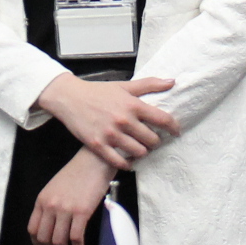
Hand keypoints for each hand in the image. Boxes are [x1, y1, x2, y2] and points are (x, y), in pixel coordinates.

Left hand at [27, 149, 112, 244]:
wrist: (94, 161)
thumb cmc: (78, 174)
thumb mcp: (55, 188)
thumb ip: (50, 206)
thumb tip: (51, 228)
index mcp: (42, 200)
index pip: (33, 230)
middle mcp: (50, 206)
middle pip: (44, 239)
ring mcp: (65, 209)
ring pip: (58, 242)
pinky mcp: (81, 211)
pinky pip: (75, 238)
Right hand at [34, 74, 180, 167]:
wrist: (69, 98)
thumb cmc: (97, 92)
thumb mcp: (124, 85)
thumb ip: (150, 84)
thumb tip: (172, 81)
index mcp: (132, 105)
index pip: (162, 119)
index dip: (174, 128)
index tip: (176, 132)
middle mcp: (124, 120)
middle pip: (152, 139)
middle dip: (155, 141)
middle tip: (153, 140)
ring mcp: (111, 134)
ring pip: (138, 152)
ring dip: (142, 152)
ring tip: (140, 148)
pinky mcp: (98, 145)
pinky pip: (119, 161)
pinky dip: (126, 163)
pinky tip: (127, 160)